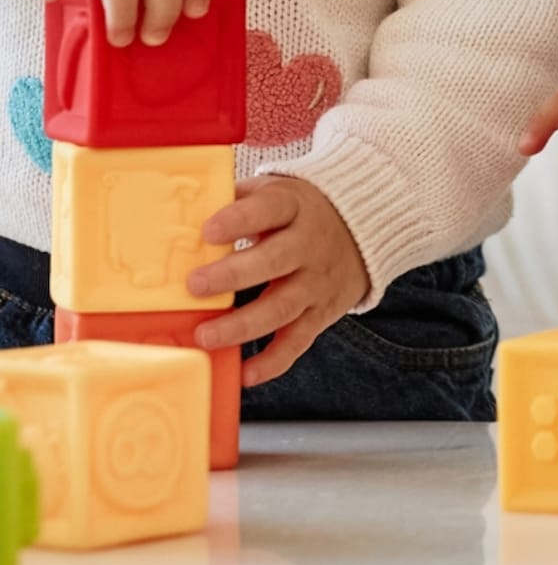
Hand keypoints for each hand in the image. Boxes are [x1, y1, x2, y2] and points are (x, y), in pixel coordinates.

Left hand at [189, 177, 368, 385]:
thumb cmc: (301, 212)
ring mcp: (317, 282)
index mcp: (295, 207)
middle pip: (275, 260)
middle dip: (233, 275)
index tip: (208, 231)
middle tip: (195, 285)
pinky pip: (297, 341)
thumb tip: (186, 210)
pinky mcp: (321, 313)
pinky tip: (245, 373)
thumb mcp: (277, 191)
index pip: (270, 209)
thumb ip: (239, 200)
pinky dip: (273, 361)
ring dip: (243, 325)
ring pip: (282, 306)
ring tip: (205, 336)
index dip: (240, 219)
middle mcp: (309, 245)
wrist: (364, 228)